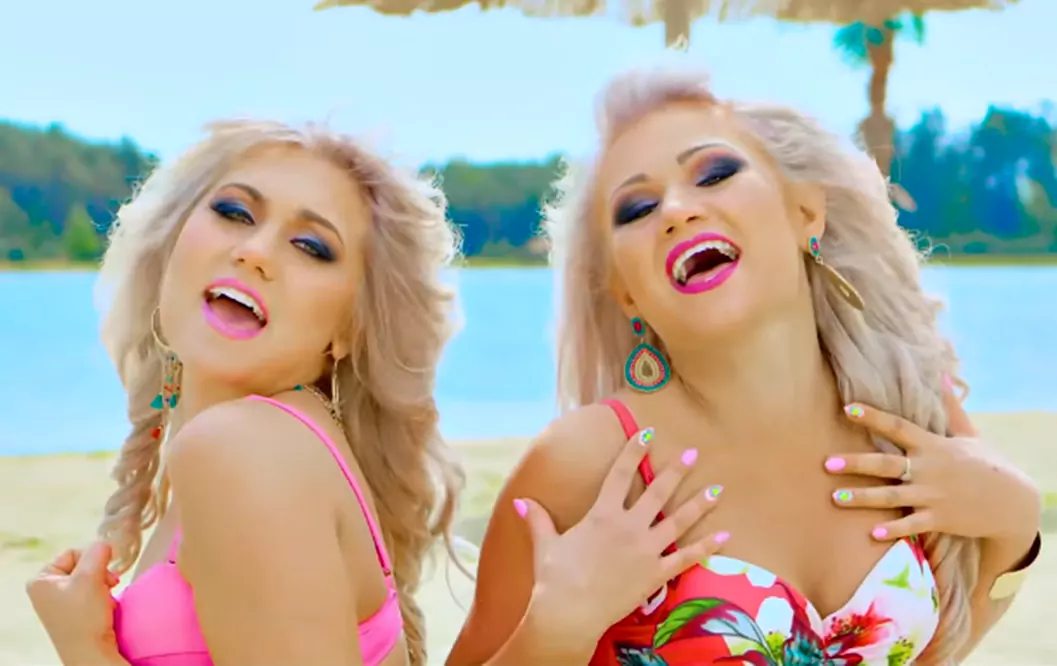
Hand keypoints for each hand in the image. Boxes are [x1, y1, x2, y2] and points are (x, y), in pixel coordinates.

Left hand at [26, 541, 121, 663]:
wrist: (90, 653)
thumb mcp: (90, 577)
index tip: (103, 574)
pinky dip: (102, 596)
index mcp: (41, 580)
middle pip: (81, 565)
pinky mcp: (72, 613)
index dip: (91, 560)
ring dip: (103, 585)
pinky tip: (105, 606)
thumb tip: (105, 542)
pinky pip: (91, 593)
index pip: (72, 552)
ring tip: (106, 598)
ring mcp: (59, 603)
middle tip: (108, 585)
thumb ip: (98, 552)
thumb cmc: (84, 617)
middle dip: (99, 574)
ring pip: (89, 579)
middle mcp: (46, 590)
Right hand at [514, 427, 727, 654]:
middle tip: (692, 454)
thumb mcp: (545, 544)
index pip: (619, 474)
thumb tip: (521, 501)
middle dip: (676, 471)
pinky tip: (725, 536)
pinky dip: (707, 547)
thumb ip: (538, 519)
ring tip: (717, 489)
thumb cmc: (554, 578)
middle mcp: (628, 526)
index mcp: (602, 514)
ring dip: (699, 504)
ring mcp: (645, 550)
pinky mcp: (656, 575)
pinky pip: (686, 558)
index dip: (633, 451)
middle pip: (657, 492)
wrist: (569, 612)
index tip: (646, 433)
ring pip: (679, 522)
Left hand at [826, 384, 1040, 544]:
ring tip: (836, 497)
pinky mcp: (940, 519)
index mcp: (933, 445)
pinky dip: (893, 529)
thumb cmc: (987, 465)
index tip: (847, 408)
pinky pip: (912, 524)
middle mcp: (929, 469)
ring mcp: (934, 495)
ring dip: (863, 498)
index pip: (898, 426)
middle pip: (887, 464)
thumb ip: (951, 408)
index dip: (872, 417)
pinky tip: (872, 533)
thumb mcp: (970, 434)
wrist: (1012, 502)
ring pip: (892, 496)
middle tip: (828, 463)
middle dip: (856, 464)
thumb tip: (942, 375)